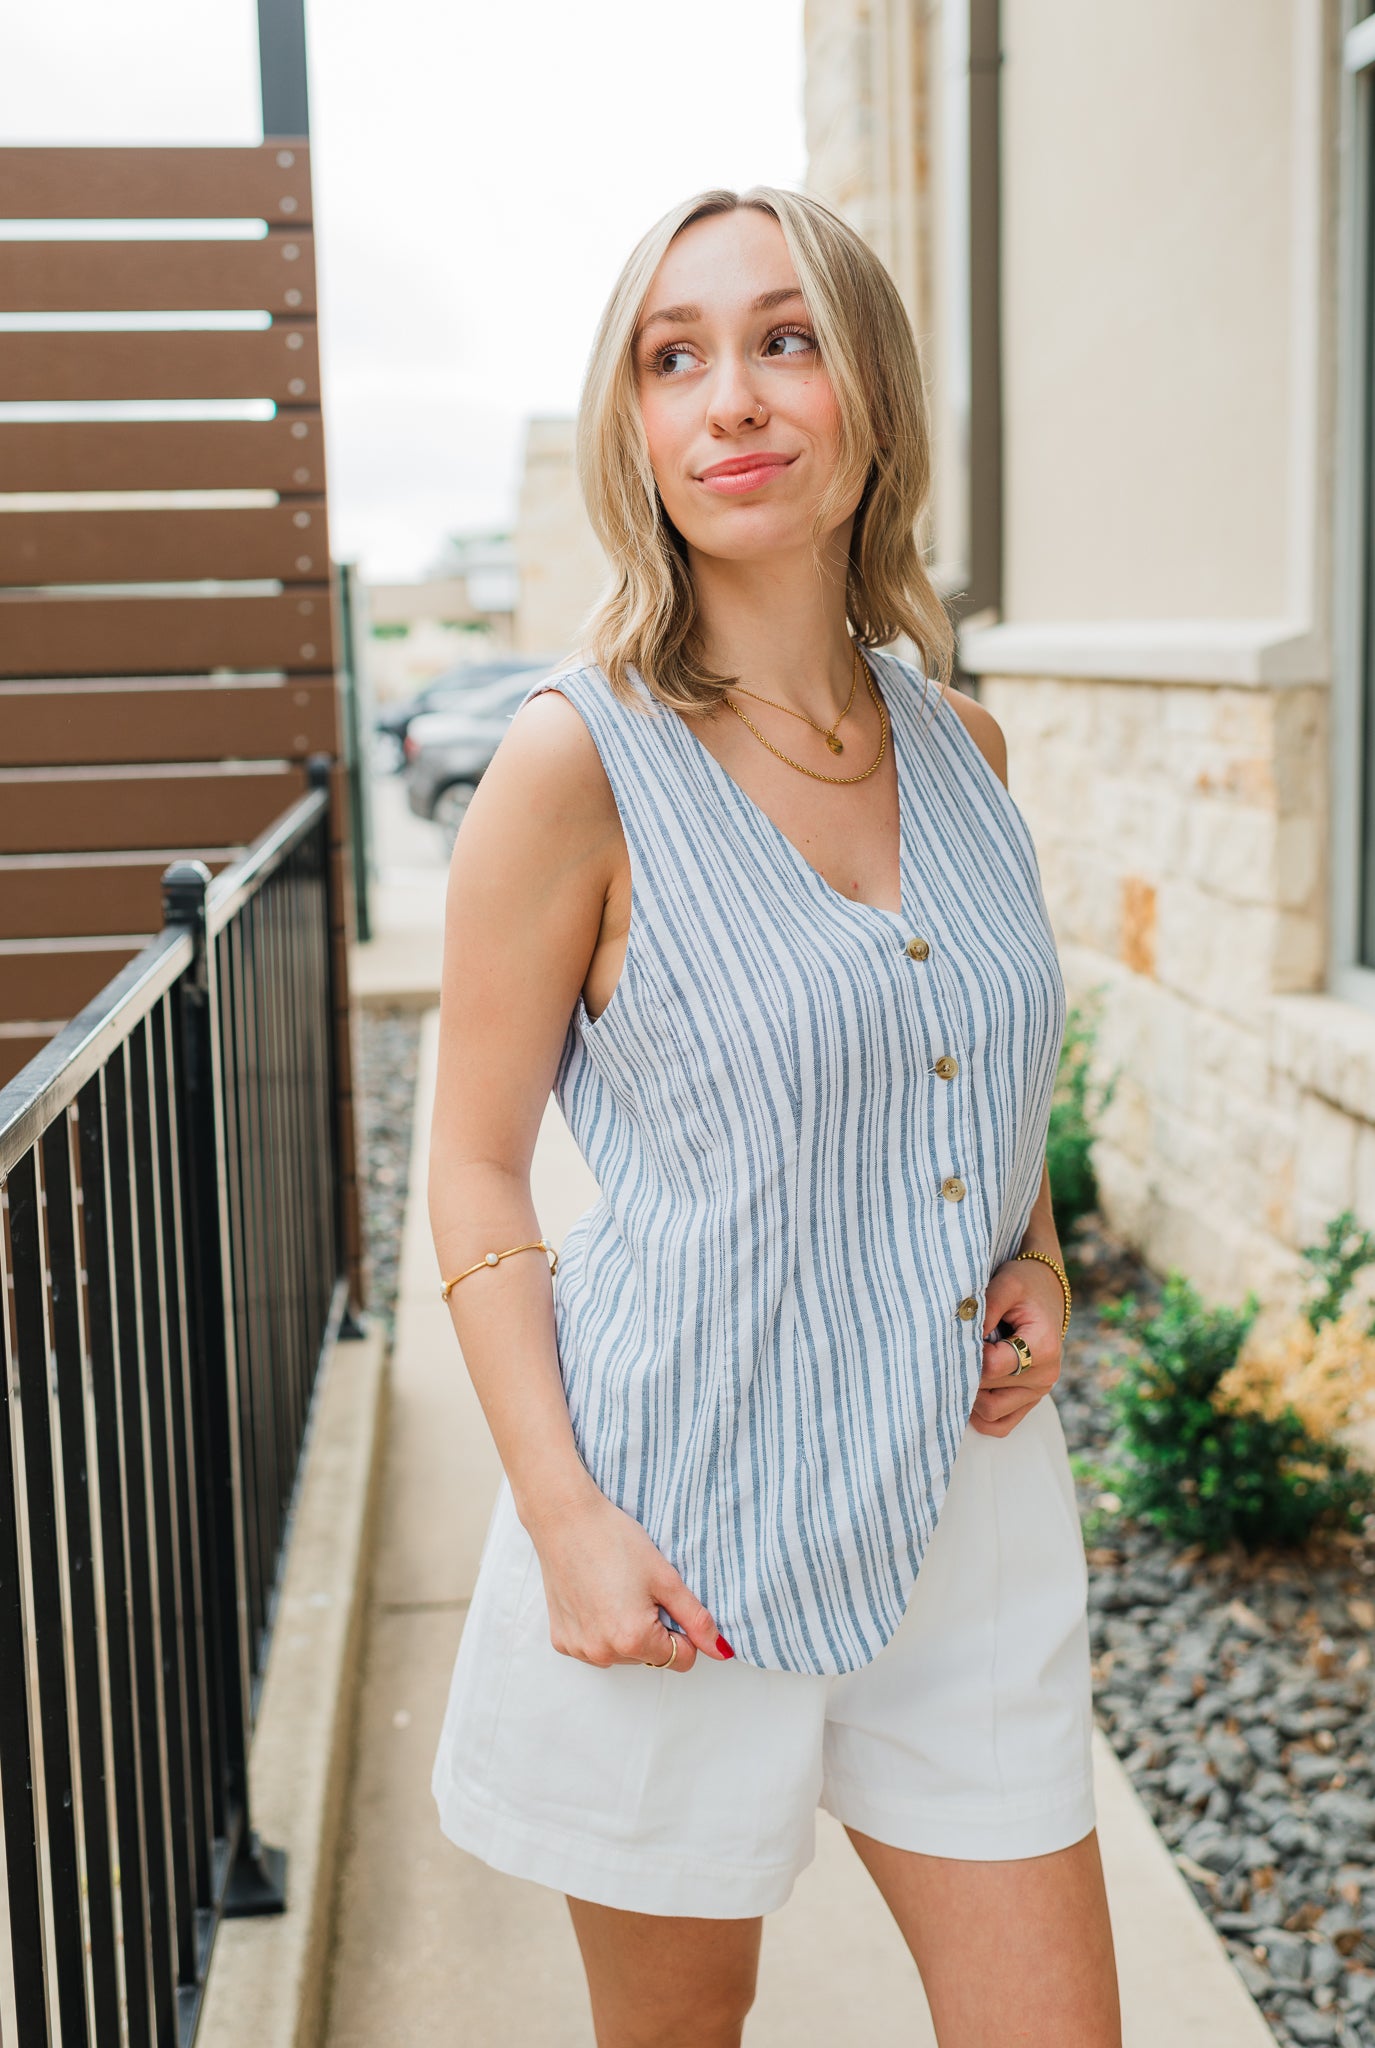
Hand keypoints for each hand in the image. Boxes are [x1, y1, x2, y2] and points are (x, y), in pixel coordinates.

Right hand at [524, 1487, 734, 1673]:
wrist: (565, 1519)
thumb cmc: (614, 1540)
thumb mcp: (666, 1578)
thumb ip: (696, 1619)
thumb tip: (720, 1651)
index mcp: (633, 1640)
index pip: (682, 1659)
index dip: (682, 1630)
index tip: (666, 1600)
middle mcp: (603, 1653)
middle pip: (650, 1657)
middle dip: (653, 1629)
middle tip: (638, 1590)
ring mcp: (579, 1649)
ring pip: (623, 1654)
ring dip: (627, 1632)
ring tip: (616, 1591)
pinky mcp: (562, 1640)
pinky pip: (595, 1646)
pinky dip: (601, 1629)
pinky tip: (596, 1597)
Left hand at [969, 1255, 1064, 1436]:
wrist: (1046, 1292)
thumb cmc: (1024, 1285)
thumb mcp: (1007, 1283)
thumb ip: (986, 1306)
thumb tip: (963, 1334)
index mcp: (1042, 1348)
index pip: (991, 1367)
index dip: (967, 1355)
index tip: (957, 1336)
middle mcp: (1045, 1376)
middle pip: (987, 1394)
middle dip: (964, 1374)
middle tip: (951, 1352)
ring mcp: (1038, 1393)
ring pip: (990, 1414)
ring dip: (970, 1395)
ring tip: (962, 1366)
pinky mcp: (1029, 1402)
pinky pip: (1000, 1425)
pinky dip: (980, 1414)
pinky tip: (970, 1388)